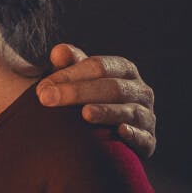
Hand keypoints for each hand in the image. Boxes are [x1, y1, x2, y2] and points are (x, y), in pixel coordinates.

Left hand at [36, 43, 155, 157]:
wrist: (103, 132)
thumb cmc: (86, 97)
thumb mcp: (77, 78)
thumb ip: (69, 63)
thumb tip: (58, 52)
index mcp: (123, 70)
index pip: (98, 66)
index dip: (70, 74)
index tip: (43, 86)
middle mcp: (140, 91)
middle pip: (111, 87)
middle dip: (78, 92)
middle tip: (48, 99)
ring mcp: (146, 116)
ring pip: (128, 111)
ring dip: (106, 112)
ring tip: (85, 114)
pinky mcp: (148, 140)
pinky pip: (144, 137)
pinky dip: (134, 134)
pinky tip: (120, 131)